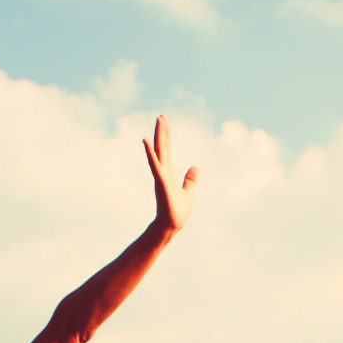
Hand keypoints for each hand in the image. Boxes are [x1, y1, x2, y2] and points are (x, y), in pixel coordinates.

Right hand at [141, 114, 197, 233]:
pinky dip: (151, 154)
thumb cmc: (177, 212)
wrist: (171, 226)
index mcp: (168, 173)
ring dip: (158, 137)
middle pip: (162, 148)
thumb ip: (190, 179)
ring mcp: (161, 176)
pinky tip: (146, 142)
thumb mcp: (188, 192)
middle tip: (161, 116)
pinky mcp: (161, 182)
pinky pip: (155, 165)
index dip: (166, 136)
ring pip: (158, 153)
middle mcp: (163, 172)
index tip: (163, 121)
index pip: (167, 150)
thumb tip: (195, 168)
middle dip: (162, 132)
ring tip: (158, 122)